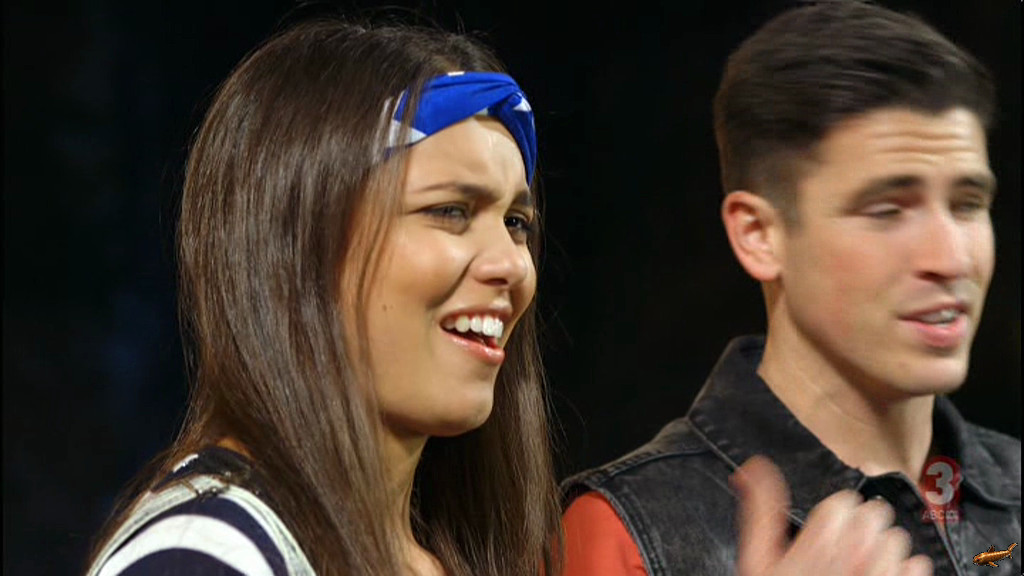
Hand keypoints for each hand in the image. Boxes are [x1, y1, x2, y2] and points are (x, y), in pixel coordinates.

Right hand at [731, 455, 932, 575]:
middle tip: (848, 543)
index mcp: (816, 544)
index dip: (837, 511)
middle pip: (875, 515)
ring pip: (897, 540)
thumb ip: (760, 511)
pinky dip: (905, 570)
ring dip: (885, 547)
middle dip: (863, 525)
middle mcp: (851, 559)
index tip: (829, 525)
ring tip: (865, 562)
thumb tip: (753, 469)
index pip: (845, 502)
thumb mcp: (757, 562)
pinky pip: (917, 567)